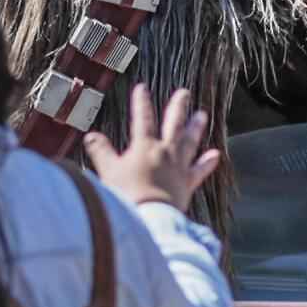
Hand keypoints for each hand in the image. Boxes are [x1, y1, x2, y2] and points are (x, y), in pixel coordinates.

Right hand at [83, 85, 221, 212]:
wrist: (148, 217)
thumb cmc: (126, 195)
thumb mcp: (108, 171)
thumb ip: (101, 152)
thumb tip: (91, 136)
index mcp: (144, 147)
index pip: (143, 118)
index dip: (142, 102)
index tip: (142, 88)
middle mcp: (164, 152)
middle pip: (173, 124)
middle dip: (177, 107)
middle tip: (184, 93)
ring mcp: (178, 166)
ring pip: (190, 142)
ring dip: (196, 127)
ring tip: (202, 114)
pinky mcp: (187, 183)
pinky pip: (200, 170)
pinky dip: (207, 163)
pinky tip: (215, 155)